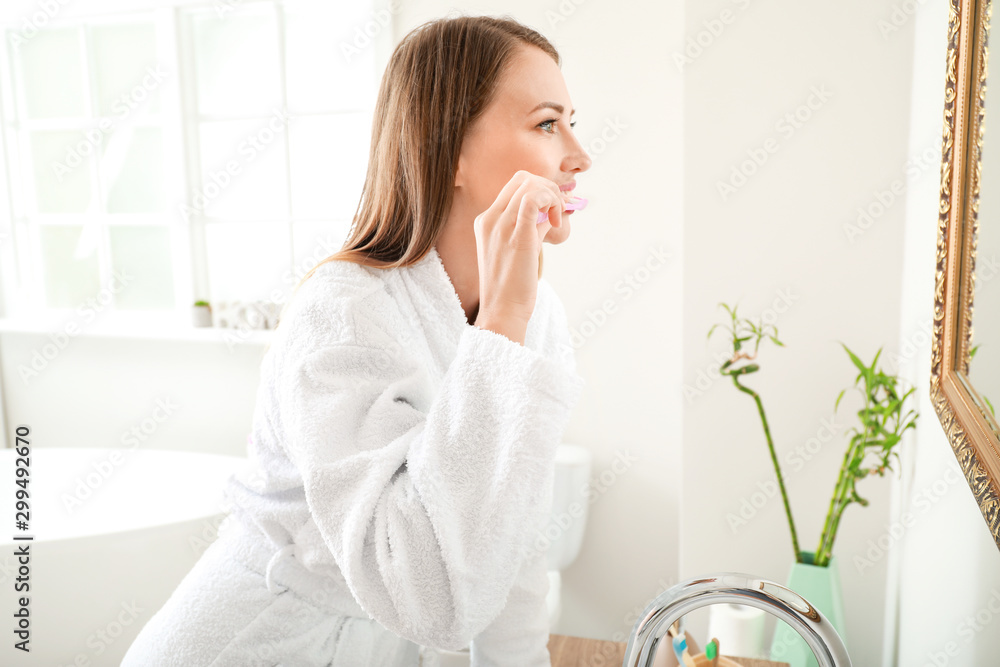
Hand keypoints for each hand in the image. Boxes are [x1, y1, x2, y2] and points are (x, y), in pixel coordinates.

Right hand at [473, 170, 572, 324]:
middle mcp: (490, 219)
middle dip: (548, 188)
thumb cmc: (511, 287)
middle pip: (523, 179)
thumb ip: (531, 228)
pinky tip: (555, 222)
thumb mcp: (518, 250)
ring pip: (531, 185)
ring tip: (557, 220)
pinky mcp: (517, 236)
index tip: (552, 211)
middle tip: (558, 213)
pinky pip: (533, 200)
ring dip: (553, 196)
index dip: (540, 190)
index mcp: (485, 221)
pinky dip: (550, 202)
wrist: (502, 311)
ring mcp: (501, 226)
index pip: (515, 185)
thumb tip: (551, 215)